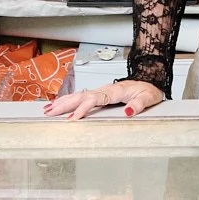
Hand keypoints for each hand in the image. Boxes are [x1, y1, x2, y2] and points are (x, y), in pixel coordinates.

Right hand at [43, 77, 165, 119]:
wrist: (150, 79)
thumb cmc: (148, 90)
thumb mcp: (147, 98)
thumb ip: (138, 105)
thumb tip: (128, 112)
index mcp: (114, 91)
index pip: (94, 99)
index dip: (83, 109)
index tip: (73, 119)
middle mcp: (104, 89)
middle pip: (80, 96)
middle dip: (64, 105)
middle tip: (49, 113)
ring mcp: (100, 90)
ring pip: (78, 95)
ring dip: (63, 102)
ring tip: (48, 109)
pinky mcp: (99, 93)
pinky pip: (81, 96)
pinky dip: (68, 99)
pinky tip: (58, 104)